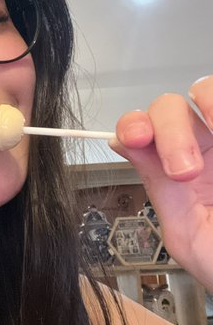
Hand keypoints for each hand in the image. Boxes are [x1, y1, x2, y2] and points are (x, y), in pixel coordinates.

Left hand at [111, 75, 212, 290]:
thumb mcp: (189, 234)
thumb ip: (158, 188)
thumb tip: (120, 144)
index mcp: (176, 171)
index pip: (143, 130)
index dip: (133, 125)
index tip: (135, 139)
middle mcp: (204, 147)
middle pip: (170, 107)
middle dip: (170, 130)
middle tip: (185, 172)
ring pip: (207, 90)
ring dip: (207, 104)